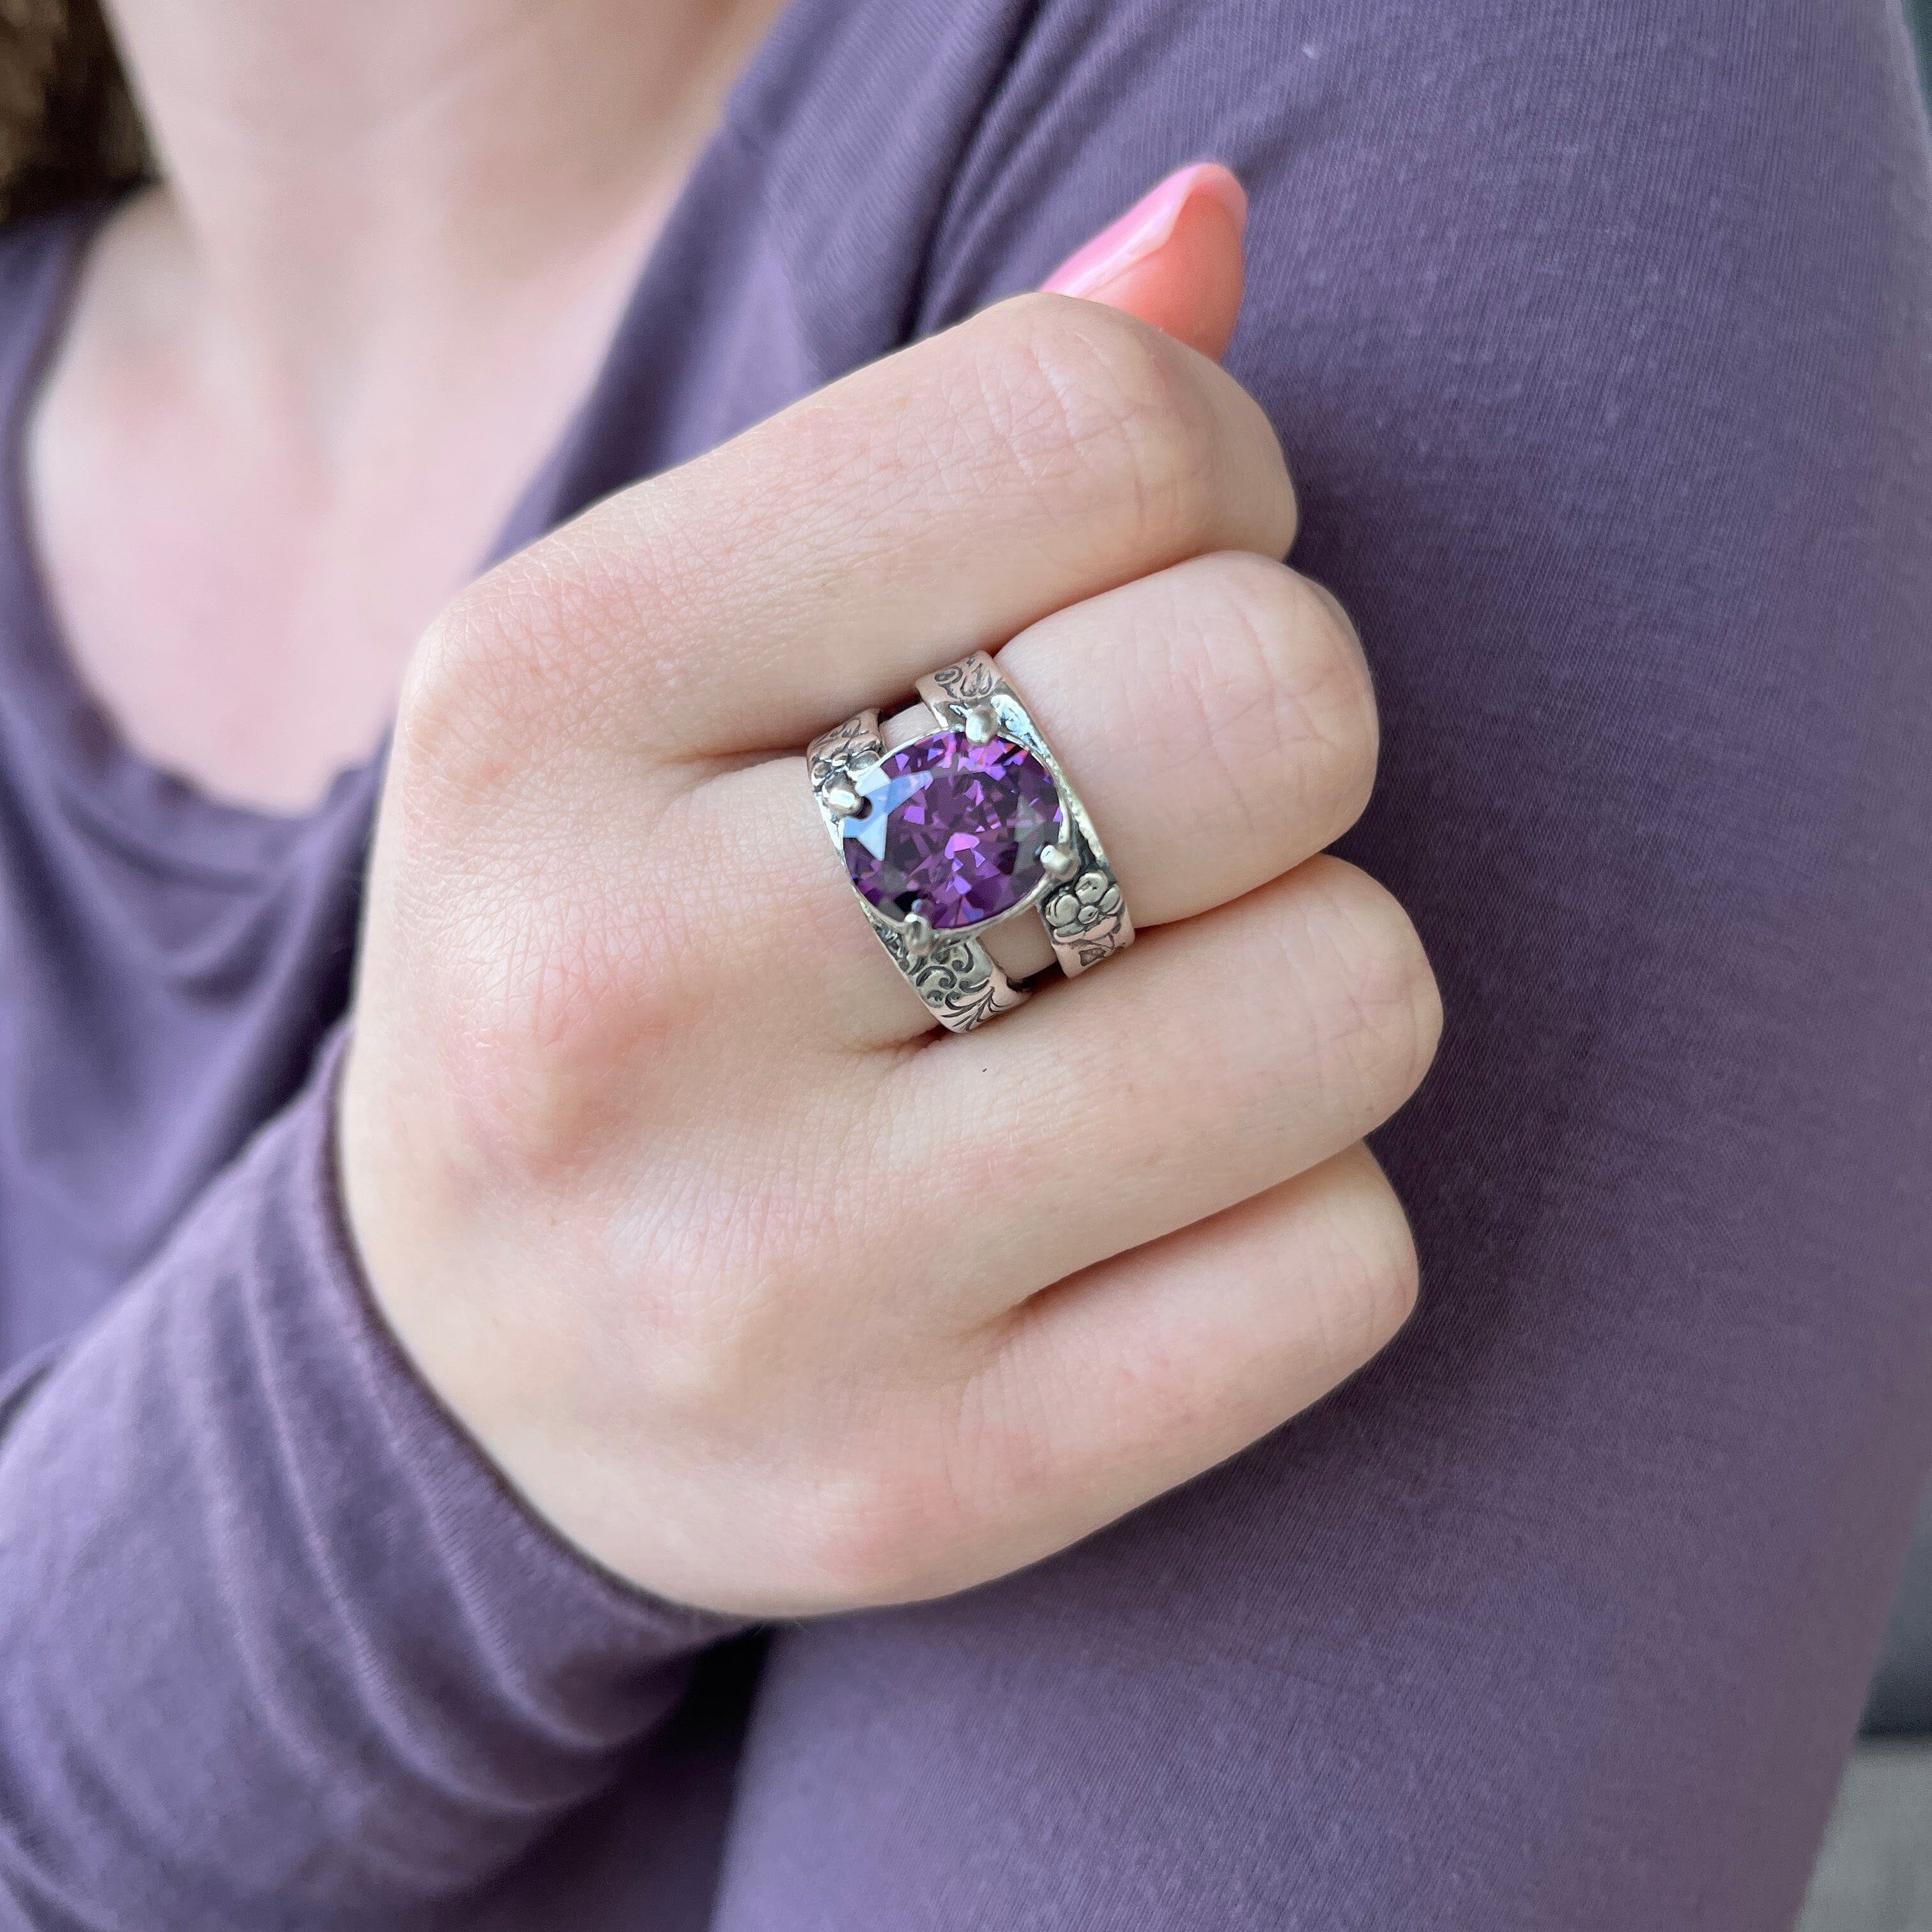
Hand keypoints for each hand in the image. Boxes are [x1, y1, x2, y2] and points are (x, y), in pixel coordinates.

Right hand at [338, 169, 1440, 1618]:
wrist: (474, 1364)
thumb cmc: (621, 943)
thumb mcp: (667, 651)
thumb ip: (946, 423)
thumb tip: (1211, 228)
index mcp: (538, 698)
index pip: (1095, 427)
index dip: (1207, 475)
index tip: (1128, 584)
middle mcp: (619, 994)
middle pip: (1272, 706)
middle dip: (1275, 728)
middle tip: (1151, 814)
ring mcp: (768, 1282)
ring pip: (1354, 997)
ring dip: (1303, 982)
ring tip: (1124, 1025)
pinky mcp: (925, 1493)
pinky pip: (1349, 1266)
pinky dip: (1297, 1213)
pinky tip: (1127, 1219)